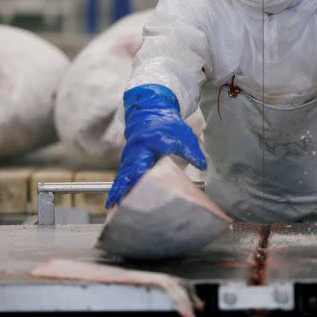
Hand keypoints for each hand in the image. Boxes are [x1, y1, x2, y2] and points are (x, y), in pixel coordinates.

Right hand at [105, 84, 206, 207]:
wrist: (151, 112)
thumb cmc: (168, 125)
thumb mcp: (184, 135)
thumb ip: (192, 151)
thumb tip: (202, 165)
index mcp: (152, 140)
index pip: (149, 156)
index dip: (146, 169)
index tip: (143, 179)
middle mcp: (138, 148)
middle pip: (132, 168)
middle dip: (128, 183)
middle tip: (124, 200)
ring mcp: (131, 154)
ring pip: (124, 174)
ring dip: (119, 189)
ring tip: (114, 204)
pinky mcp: (128, 161)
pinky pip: (122, 176)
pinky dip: (118, 187)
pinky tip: (114, 201)